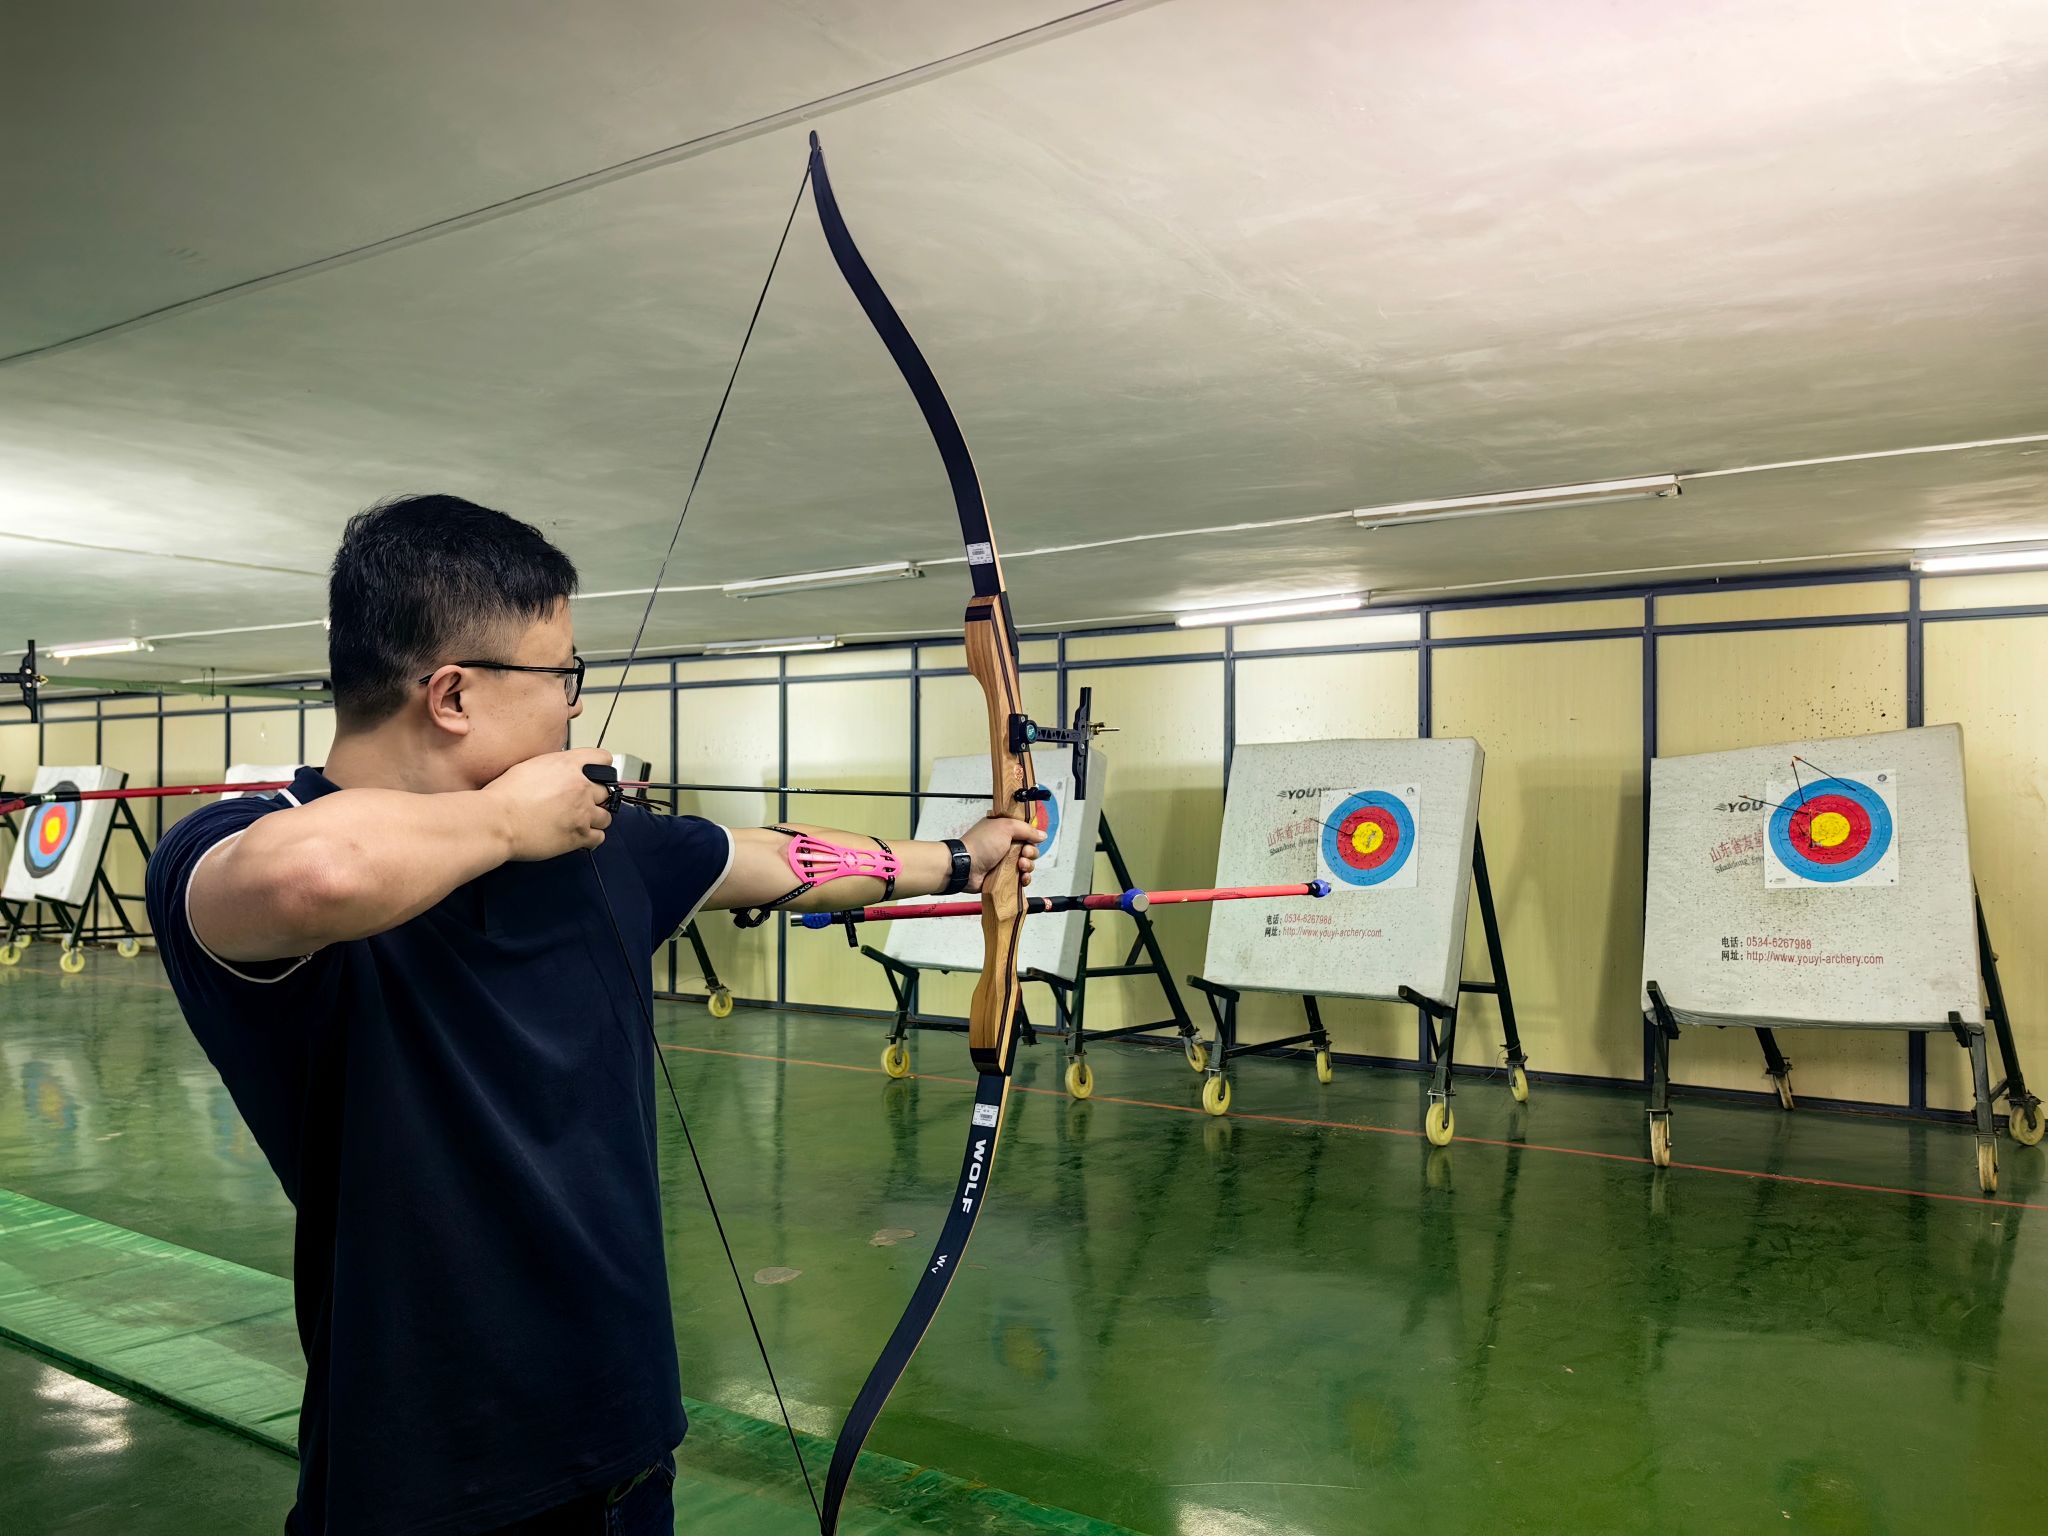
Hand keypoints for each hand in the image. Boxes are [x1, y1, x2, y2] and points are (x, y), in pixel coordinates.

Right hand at [483, 749, 615, 860]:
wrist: (498, 821)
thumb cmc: (504, 796)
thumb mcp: (529, 767)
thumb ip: (552, 768)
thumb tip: (556, 773)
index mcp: (568, 765)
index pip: (603, 758)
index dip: (602, 767)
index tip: (599, 775)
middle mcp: (580, 787)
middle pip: (606, 791)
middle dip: (595, 798)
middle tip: (581, 804)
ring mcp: (582, 812)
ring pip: (606, 816)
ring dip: (595, 819)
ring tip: (580, 822)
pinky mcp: (579, 835)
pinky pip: (599, 837)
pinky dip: (591, 838)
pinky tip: (579, 836)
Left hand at [958, 814, 1044, 890]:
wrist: (965, 867)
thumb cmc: (982, 844)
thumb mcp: (1005, 827)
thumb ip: (1026, 829)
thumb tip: (1042, 835)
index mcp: (1003, 830)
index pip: (1025, 832)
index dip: (1031, 837)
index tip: (1030, 840)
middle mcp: (1004, 845)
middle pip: (1029, 849)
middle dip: (1031, 852)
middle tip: (1023, 854)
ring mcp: (1004, 862)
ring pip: (1027, 864)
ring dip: (1028, 866)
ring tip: (1020, 866)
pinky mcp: (1003, 877)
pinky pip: (1020, 879)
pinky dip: (1024, 879)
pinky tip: (1023, 878)